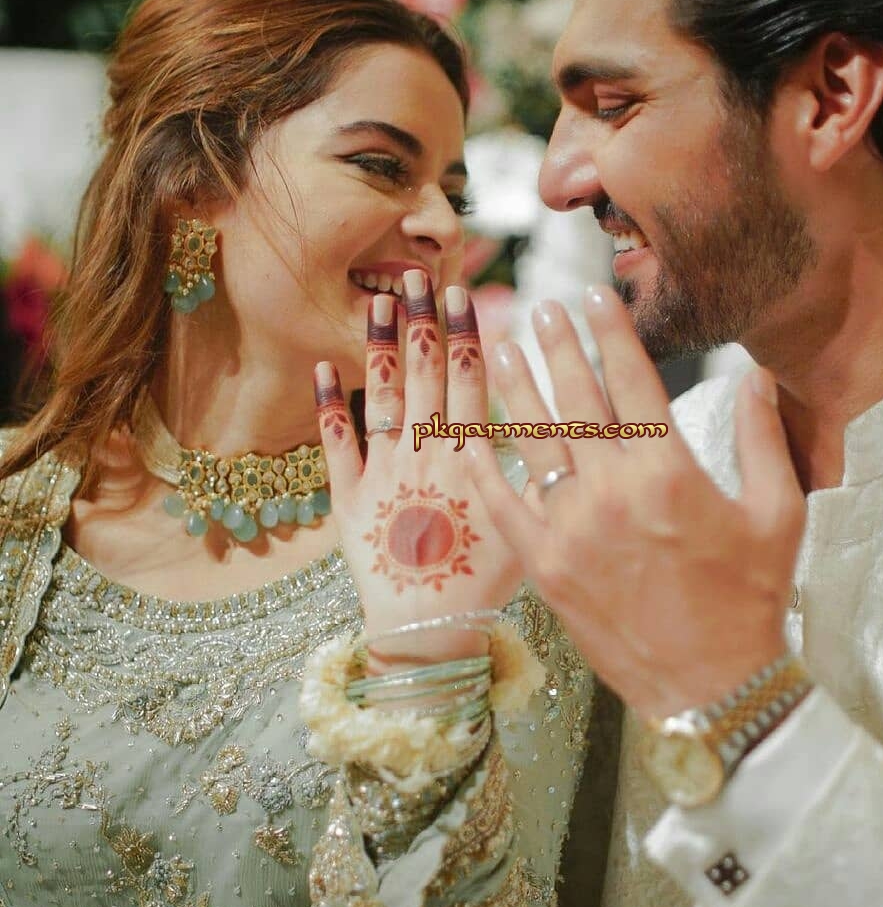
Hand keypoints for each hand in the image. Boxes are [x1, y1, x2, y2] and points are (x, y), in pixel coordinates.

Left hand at [315, 272, 523, 659]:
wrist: (428, 631)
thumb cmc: (483, 583)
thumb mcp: (521, 525)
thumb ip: (524, 472)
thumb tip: (536, 423)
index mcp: (468, 461)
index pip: (468, 383)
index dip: (464, 335)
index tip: (460, 293)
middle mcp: (424, 457)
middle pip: (423, 378)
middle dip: (421, 323)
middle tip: (417, 275)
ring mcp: (383, 475)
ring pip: (381, 399)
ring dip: (379, 348)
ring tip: (378, 300)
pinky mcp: (349, 501)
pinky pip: (335, 447)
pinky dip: (329, 408)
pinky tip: (323, 368)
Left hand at [466, 288, 804, 717]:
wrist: (710, 688)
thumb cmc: (750, 600)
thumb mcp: (779, 515)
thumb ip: (762, 439)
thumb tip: (757, 376)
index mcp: (670, 471)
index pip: (632, 380)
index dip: (610, 332)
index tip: (592, 296)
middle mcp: (613, 491)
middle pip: (576, 400)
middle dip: (556, 346)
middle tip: (539, 309)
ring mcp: (571, 529)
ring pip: (533, 441)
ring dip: (514, 390)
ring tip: (499, 349)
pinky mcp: (545, 566)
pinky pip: (503, 507)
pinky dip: (484, 469)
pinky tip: (469, 435)